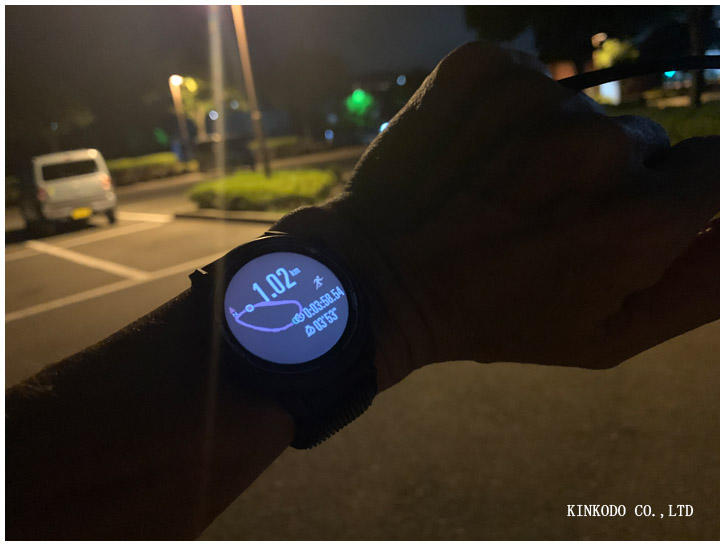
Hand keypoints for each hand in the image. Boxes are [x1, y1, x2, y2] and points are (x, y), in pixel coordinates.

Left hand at [274, 41, 717, 389]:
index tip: (635, 216)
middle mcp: (596, 145)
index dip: (678, 198)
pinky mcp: (483, 68)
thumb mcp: (604, 336)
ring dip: (558, 147)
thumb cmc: (495, 316)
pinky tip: (478, 159)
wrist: (380, 278)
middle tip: (547, 218)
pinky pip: (530, 81)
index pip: (717, 170)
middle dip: (613, 178)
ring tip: (503, 193)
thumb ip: (701, 289)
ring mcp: (534, 98)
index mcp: (637, 218)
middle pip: (645, 140)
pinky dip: (512, 115)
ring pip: (583, 112)